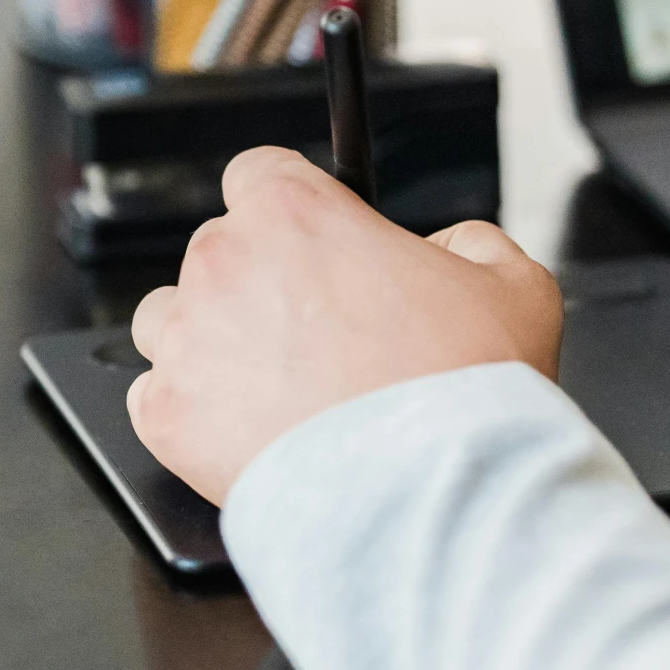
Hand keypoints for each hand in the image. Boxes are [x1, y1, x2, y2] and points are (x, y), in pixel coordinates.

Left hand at [127, 147, 562, 505]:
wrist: (427, 497)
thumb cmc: (464, 395)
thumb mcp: (515, 285)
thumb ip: (472, 242)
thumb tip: (445, 249)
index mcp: (294, 211)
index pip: (258, 172)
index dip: (288, 207)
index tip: (308, 242)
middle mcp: (224, 262)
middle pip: (217, 250)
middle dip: (259, 285)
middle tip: (317, 336)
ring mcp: (186, 340)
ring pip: (168, 319)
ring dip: (210, 341)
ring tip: (272, 387)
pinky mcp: (165, 415)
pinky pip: (154, 396)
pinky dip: (190, 411)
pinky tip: (245, 430)